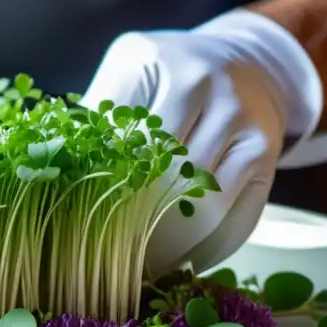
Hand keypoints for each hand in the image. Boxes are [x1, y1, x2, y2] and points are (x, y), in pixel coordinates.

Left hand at [81, 10, 322, 275]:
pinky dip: (209, 250)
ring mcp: (245, 124)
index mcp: (163, 67)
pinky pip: (239, 219)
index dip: (103, 188)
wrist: (240, 61)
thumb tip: (59, 177)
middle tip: (107, 255)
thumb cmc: (165, 75)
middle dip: (135, 222)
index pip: (126, 143)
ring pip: (204, 206)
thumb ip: (97, 115)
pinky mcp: (266, 157)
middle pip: (165, 177)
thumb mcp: (126, 73)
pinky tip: (181, 263)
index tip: (81, 221)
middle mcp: (210, 89)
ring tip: (140, 266)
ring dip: (171, 244)